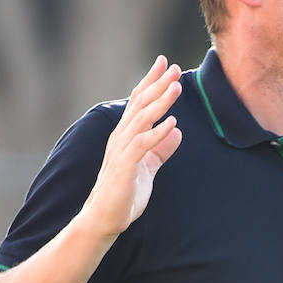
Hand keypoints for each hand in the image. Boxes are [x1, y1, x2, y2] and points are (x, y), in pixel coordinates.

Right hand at [80, 55, 183, 237]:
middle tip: (173, 68)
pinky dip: (157, 132)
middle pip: (140, 104)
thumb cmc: (124, 192)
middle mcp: (121, 137)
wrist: (105, 218)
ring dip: (160, 102)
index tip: (164, 64)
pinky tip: (171, 123)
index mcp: (125, 135)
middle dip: (157, 84)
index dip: (151, 82)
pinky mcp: (125, 166)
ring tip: (176, 87)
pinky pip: (142, 145)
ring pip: (142, 119)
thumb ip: (161, 148)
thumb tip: (176, 130)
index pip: (138, 102)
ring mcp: (121, 150)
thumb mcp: (149, 167)